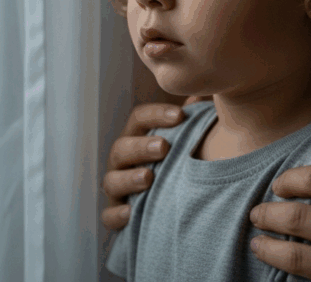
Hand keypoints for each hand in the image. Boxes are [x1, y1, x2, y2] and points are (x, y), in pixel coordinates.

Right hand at [101, 96, 209, 229]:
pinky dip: (117, 215)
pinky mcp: (116, 215)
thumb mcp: (185, 142)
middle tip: (163, 146)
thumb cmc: (177, 166)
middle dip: (140, 146)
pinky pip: (109, 216)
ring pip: (112, 181)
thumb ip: (193, 120)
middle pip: (121, 148)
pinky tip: (131, 213)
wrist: (170, 209)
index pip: (139, 119)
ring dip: (129, 178)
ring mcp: (117, 188)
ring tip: (149, 177)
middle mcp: (122, 161)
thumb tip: (202, 94)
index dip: (156, 115)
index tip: (180, 115)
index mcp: (137, 138)